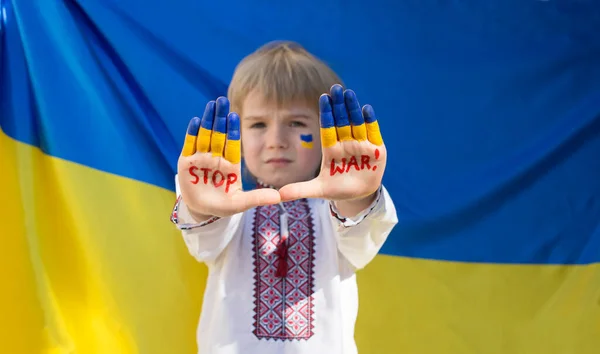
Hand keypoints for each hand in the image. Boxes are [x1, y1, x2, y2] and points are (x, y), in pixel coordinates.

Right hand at [178, 97, 279, 217]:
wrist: (201, 212)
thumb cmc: (222, 207)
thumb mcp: (240, 203)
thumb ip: (257, 198)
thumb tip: (279, 199)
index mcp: (230, 164)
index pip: (232, 143)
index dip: (233, 130)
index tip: (235, 116)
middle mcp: (216, 157)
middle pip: (218, 134)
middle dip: (220, 118)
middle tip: (222, 100)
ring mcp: (201, 158)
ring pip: (205, 135)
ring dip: (207, 120)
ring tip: (211, 105)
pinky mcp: (186, 162)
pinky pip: (190, 145)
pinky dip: (192, 133)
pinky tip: (196, 120)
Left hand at [279, 84, 385, 201]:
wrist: (359, 196)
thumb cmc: (337, 189)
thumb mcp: (318, 190)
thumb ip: (300, 190)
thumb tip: (279, 195)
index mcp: (331, 149)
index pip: (328, 127)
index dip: (326, 113)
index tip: (323, 97)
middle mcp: (346, 143)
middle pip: (342, 121)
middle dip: (339, 105)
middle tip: (335, 88)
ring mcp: (361, 145)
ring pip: (356, 123)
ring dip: (353, 108)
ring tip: (349, 94)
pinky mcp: (376, 150)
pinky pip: (372, 132)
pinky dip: (370, 121)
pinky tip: (366, 108)